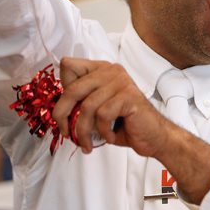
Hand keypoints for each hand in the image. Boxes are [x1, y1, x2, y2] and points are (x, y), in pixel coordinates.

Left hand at [54, 56, 209, 203]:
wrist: (153, 136)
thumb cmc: (124, 124)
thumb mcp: (97, 110)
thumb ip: (81, 102)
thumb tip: (56, 110)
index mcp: (101, 70)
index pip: (68, 66)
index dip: (62, 89)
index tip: (65, 111)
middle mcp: (111, 70)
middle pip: (72, 89)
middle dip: (63, 115)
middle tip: (66, 133)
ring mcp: (120, 81)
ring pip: (86, 107)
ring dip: (83, 131)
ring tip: (88, 143)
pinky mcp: (128, 96)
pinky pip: (103, 115)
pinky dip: (103, 132)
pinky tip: (110, 138)